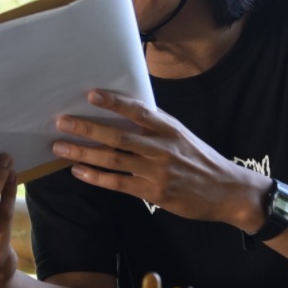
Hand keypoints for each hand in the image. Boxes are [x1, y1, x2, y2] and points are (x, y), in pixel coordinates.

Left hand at [52, 90, 264, 225]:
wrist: (228, 191)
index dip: (114, 102)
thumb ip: (155, 124)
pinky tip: (79, 171)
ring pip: (113, 159)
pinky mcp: (154, 192)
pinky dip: (97, 177)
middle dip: (87, 128)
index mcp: (169, 128)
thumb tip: (123, 110)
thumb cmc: (199, 159)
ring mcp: (157, 171)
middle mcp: (161, 147)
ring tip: (59, 146)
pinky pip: (119, 184)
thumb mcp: (181, 135)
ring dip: (84, 152)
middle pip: (118, 135)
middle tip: (61, 121)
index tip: (91, 95)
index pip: (138, 111)